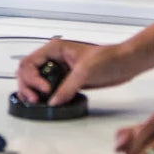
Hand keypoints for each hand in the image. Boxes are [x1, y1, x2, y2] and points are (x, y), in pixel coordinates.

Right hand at [14, 37, 134, 105]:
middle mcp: (54, 59)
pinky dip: (45, 97)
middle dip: (27, 86)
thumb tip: (53, 102)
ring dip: (32, 92)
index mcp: (54, 49)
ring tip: (37, 103)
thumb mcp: (85, 71)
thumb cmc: (109, 58)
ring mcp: (60, 70)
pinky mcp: (67, 81)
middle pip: (27, 72)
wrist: (126, 63)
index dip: (32, 78)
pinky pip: (49, 89)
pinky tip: (48, 103)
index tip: (45, 90)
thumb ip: (67, 87)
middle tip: (34, 101)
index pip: (30, 63)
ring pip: (35, 81)